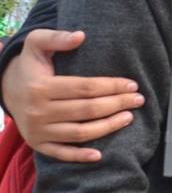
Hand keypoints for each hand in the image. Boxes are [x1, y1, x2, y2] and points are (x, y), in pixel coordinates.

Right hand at [2, 29, 143, 162]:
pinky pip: (61, 154)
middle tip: (138, 100)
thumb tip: (81, 35)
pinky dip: (80, 156)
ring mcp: (37, 130)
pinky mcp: (37, 144)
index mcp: (40, 87)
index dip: (112, 86)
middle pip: (87, 110)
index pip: (85, 88)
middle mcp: (38, 111)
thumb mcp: (36, 44)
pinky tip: (100, 154)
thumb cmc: (30, 66)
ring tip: (128, 117)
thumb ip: (56, 38)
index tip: (132, 84)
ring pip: (80, 133)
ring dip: (108, 127)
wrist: (6, 88)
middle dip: (117, 104)